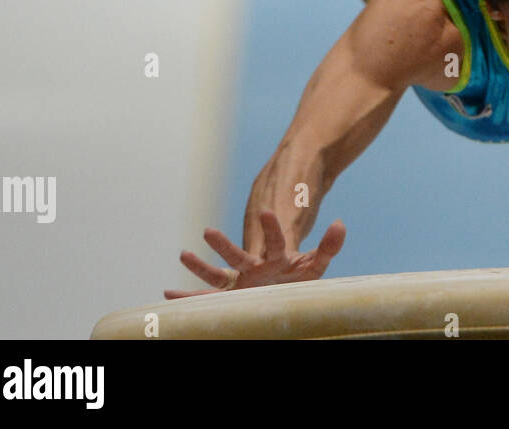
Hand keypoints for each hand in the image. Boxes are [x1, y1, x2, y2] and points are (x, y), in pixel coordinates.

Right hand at [164, 210, 345, 297]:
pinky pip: (208, 297)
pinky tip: (169, 295)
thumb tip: (340, 224)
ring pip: (217, 275)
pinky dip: (190, 297)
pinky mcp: (232, 294)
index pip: (276, 241)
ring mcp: (240, 281)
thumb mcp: (317, 263)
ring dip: (200, 267)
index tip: (267, 211)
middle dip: (224, 245)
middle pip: (237, 256)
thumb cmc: (300, 274)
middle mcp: (254, 267)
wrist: (287, 283)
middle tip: (208, 230)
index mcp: (277, 257)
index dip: (273, 227)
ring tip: (183, 254)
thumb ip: (328, 246)